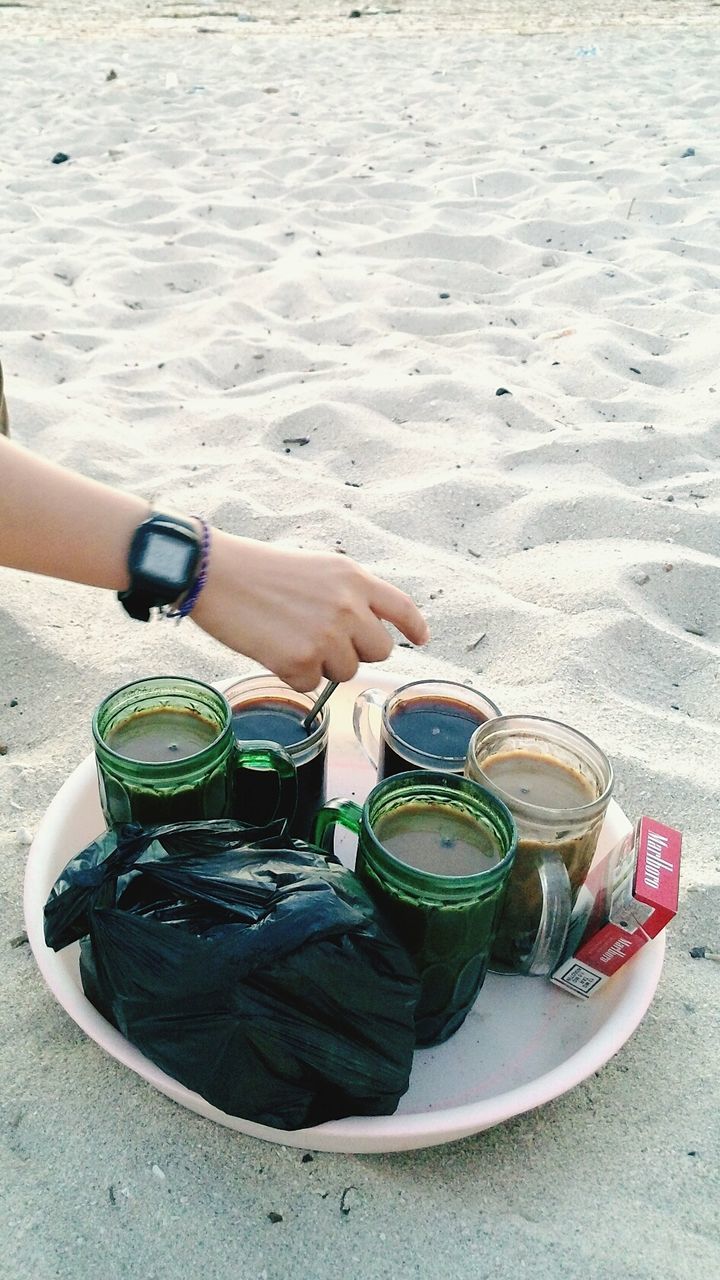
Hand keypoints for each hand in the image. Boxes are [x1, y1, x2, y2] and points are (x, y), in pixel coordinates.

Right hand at [191, 532, 428, 690]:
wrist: (216, 573)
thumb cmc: (258, 570)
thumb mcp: (317, 568)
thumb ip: (348, 594)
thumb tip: (366, 627)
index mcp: (353, 578)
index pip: (401, 607)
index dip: (414, 626)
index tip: (421, 639)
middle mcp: (348, 606)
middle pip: (380, 650)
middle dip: (357, 652)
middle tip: (325, 642)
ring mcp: (327, 634)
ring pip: (347, 671)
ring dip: (323, 665)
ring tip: (292, 639)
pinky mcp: (301, 660)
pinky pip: (313, 685)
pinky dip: (295, 676)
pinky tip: (274, 650)